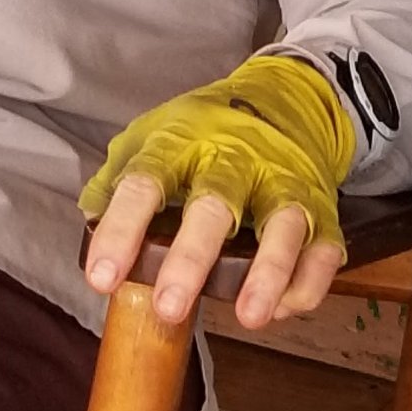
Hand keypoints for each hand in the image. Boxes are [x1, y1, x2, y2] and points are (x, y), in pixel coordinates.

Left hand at [80, 54, 354, 329]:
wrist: (286, 93)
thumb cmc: (206, 129)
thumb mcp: (155, 135)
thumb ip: (119, 178)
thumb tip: (88, 223)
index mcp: (184, 140)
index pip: (147, 180)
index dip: (123, 228)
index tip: (102, 276)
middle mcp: (236, 156)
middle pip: (216, 201)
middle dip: (193, 256)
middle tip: (169, 306)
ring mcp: (283, 179)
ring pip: (283, 221)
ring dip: (269, 270)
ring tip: (250, 316)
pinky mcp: (319, 204)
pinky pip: (323, 246)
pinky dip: (309, 280)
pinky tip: (285, 307)